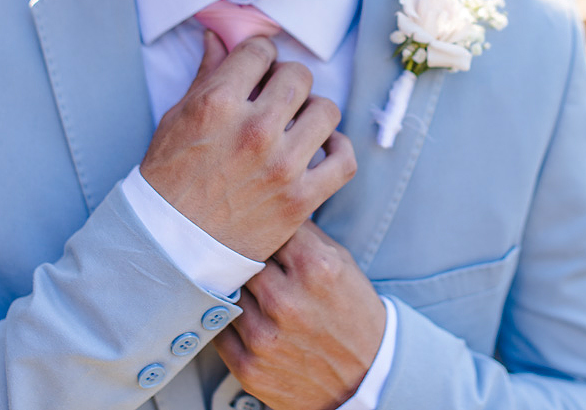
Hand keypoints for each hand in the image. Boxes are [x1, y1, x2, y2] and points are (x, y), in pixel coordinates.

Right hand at [140, 33, 356, 261]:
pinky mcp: (300, 199)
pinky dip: (339, 150)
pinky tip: (324, 148)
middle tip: (279, 96)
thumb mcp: (177, 119)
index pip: (261, 51)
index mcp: (219, 103)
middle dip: (289, 80)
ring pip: (327, 111)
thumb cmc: (168, 180)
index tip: (260, 68)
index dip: (261, 56)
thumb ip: (205, 75)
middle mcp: (254, 130)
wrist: (169, 246)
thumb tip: (218, 37)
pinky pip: (344, 160)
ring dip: (314, 112)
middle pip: (299, 76)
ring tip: (299, 124)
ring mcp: (282, 166)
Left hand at [213, 222, 385, 409]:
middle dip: (248, 257)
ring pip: (227, 292)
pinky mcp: (248, 367)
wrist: (366, 376)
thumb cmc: (352, 312)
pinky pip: (218, 329)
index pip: (270, 227)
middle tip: (251, 258)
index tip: (263, 228)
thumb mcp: (341, 263)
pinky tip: (247, 318)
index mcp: (315, 268)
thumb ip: (305, 234)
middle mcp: (287, 302)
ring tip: (254, 292)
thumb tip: (270, 208)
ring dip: (236, 289)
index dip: (266, 227)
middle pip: (241, 258)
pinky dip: (229, 321)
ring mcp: (264, 337)